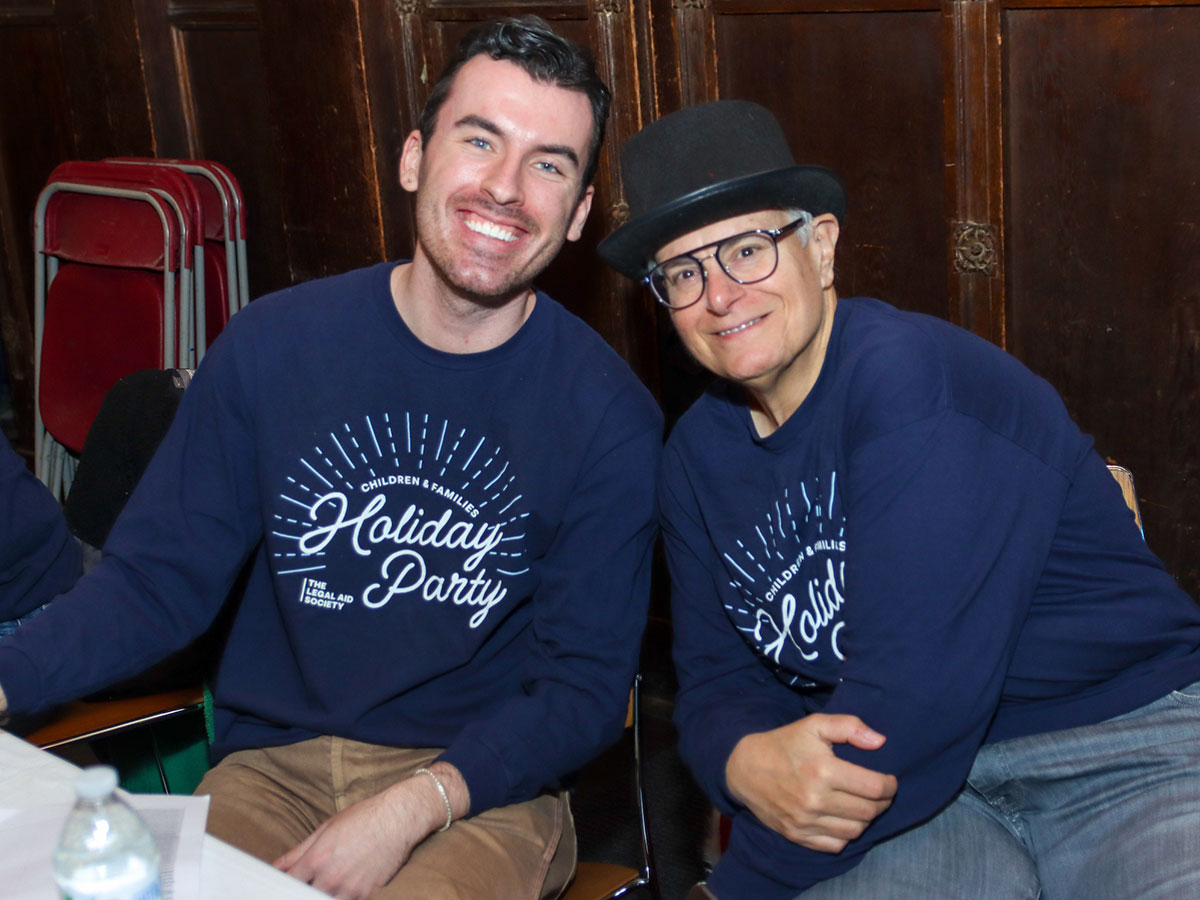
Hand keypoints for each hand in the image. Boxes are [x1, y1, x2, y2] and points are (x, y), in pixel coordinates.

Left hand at [274, 762, 467, 899]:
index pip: (288, 884)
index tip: (282, 886)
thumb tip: (276, 866)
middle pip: (304, 897)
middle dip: (303, 891)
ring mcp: (349, 889)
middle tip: (310, 881)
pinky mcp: (366, 895)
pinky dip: (343, 896)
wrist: (399, 818)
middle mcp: (331, 877)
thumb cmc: (364, 817)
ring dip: (324, 894)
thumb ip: (298, 851)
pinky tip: (347, 884)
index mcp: (317, 858)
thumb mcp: (326, 829)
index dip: (282, 886)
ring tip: (332, 880)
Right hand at [725, 714, 896, 853]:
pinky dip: (846, 835)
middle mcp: (815, 800)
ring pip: (855, 831)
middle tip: (880, 793)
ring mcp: (805, 821)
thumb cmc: (784, 744)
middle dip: (882, 802)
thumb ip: (849, 727)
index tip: (889, 780)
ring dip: (866, 819)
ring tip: (864, 805)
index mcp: (823, 770)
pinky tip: (844, 819)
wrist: (744, 768)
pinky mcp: (797, 835)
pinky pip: (835, 845)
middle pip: (868, 812)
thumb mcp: (814, 725)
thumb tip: (880, 742)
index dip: (890, 785)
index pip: (874, 787)